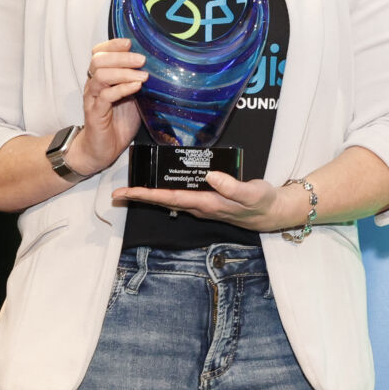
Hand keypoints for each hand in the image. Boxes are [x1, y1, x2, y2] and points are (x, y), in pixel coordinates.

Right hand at [72, 38, 146, 174]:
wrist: (103, 148)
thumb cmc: (119, 121)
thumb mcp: (134, 96)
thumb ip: (139, 81)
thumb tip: (161, 67)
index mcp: (101, 77)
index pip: (99, 52)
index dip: (112, 45)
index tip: (129, 42)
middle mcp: (94, 85)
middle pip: (99, 60)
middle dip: (121, 56)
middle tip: (142, 60)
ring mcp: (93, 98)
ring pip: (101, 76)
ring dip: (123, 72)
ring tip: (143, 76)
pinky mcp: (95, 113)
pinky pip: (105, 96)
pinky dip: (122, 89)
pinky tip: (136, 87)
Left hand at [113, 171, 289, 230]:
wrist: (271, 214)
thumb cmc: (262, 202)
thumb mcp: (252, 193)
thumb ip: (233, 186)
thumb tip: (210, 176)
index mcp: (207, 204)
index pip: (171, 198)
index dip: (148, 194)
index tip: (127, 192)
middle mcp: (200, 207)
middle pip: (164, 202)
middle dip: (140, 198)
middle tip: (116, 194)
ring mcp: (202, 206)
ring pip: (169, 201)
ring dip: (149, 197)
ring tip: (131, 191)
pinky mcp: (207, 202)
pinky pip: (179, 198)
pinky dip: (164, 193)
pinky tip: (159, 187)